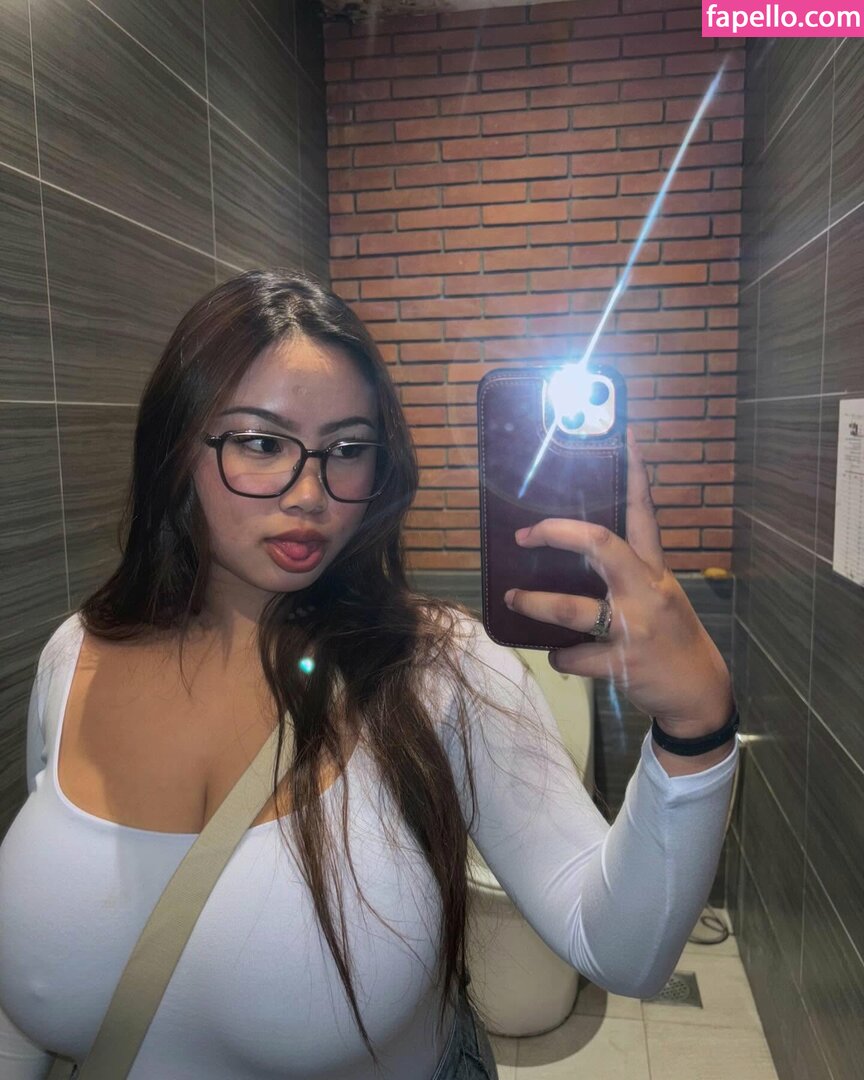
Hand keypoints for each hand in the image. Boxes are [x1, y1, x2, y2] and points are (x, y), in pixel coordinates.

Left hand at [503, 428, 733, 732]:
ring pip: (573, 608)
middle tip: (525, 535)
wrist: (700, 691)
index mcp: (654, 570)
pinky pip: (574, 655)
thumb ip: (628, 573)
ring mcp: (634, 627)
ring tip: (513, 597)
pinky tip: (558, 654)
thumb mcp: (661, 596)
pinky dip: (560, 655)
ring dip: (536, 603)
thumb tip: (577, 553)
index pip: (645, 512)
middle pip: (600, 544)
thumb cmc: (671, 637)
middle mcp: (646, 591)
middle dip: (557, 533)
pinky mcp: (623, 663)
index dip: (635, 472)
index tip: (626, 435)